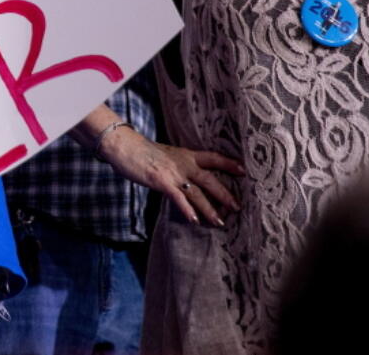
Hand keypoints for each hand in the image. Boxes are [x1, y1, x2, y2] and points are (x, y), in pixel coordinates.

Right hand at [99, 126, 244, 226]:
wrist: (124, 145)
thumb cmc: (141, 151)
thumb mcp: (165, 155)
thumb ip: (177, 165)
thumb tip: (185, 178)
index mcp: (186, 154)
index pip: (213, 157)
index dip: (229, 164)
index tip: (244, 170)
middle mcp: (183, 163)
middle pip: (210, 179)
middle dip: (224, 194)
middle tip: (237, 207)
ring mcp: (173, 173)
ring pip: (197, 192)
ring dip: (208, 208)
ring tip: (219, 222)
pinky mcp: (161, 181)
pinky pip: (177, 197)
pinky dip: (186, 209)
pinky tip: (193, 220)